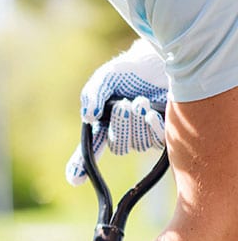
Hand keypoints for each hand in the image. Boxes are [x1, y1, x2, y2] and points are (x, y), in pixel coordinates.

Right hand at [65, 38, 167, 185]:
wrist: (161, 61)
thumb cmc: (129, 69)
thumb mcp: (104, 79)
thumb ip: (92, 96)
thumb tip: (88, 117)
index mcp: (103, 125)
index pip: (89, 150)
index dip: (80, 167)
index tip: (74, 179)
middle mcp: (122, 134)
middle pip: (118, 147)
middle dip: (120, 127)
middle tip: (124, 104)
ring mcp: (144, 135)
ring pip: (138, 144)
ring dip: (138, 123)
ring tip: (140, 100)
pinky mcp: (165, 132)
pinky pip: (157, 142)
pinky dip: (153, 129)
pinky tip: (151, 114)